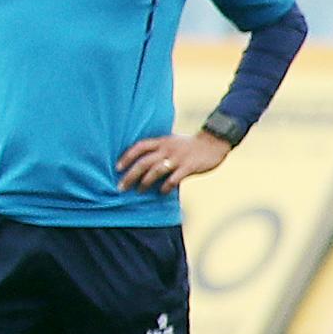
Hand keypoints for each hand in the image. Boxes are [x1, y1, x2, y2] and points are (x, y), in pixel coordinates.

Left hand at [117, 130, 231, 192]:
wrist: (214, 142)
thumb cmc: (189, 145)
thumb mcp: (171, 142)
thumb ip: (158, 150)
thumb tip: (141, 163)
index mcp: (162, 141)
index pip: (139, 147)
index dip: (126, 157)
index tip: (117, 168)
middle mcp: (167, 149)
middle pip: (143, 162)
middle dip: (130, 175)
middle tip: (121, 187)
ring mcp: (178, 158)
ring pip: (156, 171)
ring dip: (145, 182)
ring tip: (139, 191)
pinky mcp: (189, 166)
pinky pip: (174, 178)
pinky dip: (166, 186)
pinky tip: (161, 192)